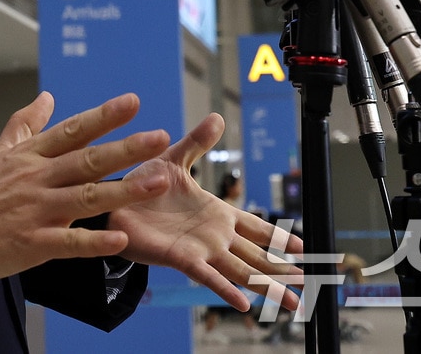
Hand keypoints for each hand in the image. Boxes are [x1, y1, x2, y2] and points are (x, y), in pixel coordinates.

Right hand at [0, 92, 171, 282]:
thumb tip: (48, 96)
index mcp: (32, 156)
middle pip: (87, 160)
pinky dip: (94, 241)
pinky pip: (69, 243)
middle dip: (125, 149)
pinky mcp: (33, 242)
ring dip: (122, 191)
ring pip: (85, 198)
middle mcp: (38, 179)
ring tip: (155, 183)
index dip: (104, 116)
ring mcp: (37, 211)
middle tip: (159, 138)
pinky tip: (120, 239)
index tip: (133, 103)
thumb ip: (26, 124)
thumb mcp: (0, 151)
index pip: (73, 130)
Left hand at [110, 113, 303, 311]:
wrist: (111, 201)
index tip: (304, 248)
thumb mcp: (174, 158)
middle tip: (309, 280)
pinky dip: (226, 289)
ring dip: (267, 284)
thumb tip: (217, 117)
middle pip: (257, 255)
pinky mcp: (181, 258)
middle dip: (282, 269)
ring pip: (241, 270)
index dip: (279, 237)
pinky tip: (244, 303)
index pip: (256, 227)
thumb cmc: (141, 184)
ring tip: (293, 299)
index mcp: (217, 213)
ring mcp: (201, 249)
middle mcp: (214, 235)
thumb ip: (197, 142)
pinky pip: (208, 276)